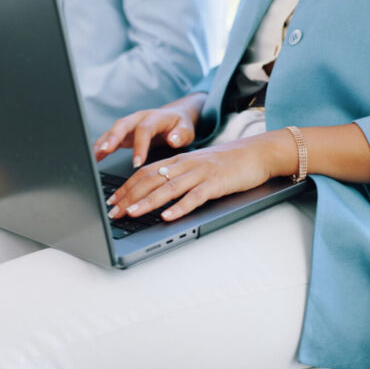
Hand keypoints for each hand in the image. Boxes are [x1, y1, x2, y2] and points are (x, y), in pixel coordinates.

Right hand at [93, 93, 205, 166]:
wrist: (175, 117)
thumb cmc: (180, 125)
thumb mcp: (187, 129)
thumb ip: (181, 134)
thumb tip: (173, 139)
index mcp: (155, 117)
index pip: (144, 129)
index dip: (140, 146)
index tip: (137, 163)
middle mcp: (139, 118)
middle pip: (122, 125)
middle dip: (112, 137)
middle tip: (105, 151)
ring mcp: (129, 125)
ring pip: (112, 131)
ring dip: (102, 143)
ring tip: (93, 156)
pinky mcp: (124, 133)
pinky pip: (110, 138)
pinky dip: (101, 147)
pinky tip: (94, 158)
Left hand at [106, 131, 294, 221]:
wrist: (258, 152)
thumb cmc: (228, 162)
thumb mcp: (198, 165)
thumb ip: (178, 176)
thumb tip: (156, 193)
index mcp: (179, 160)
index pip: (144, 172)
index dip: (126, 186)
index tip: (111, 200)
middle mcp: (185, 164)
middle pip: (150, 179)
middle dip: (129, 196)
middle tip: (112, 212)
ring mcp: (200, 173)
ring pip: (168, 188)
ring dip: (147, 202)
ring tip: (131, 213)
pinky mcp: (216, 183)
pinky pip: (194, 196)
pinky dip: (179, 207)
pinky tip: (167, 216)